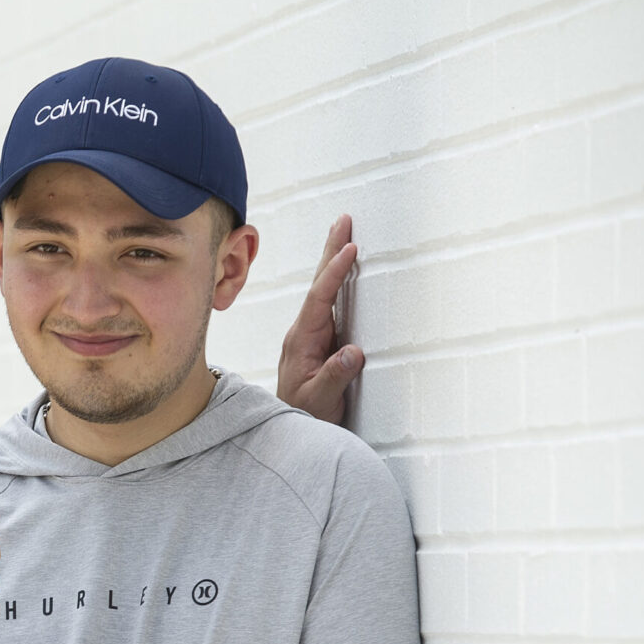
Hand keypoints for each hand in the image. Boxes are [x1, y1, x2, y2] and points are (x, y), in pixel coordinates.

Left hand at [277, 214, 362, 424]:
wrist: (290, 423)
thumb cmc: (305, 412)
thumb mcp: (320, 399)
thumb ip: (335, 376)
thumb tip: (353, 352)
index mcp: (302, 340)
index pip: (318, 299)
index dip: (333, 273)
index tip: (348, 250)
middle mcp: (305, 331)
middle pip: (318, 284)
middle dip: (331, 251)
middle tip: (343, 220)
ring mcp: (312, 332)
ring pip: (324, 289)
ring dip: (333, 260)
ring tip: (344, 232)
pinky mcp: (321, 337)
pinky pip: (330, 301)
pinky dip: (337, 279)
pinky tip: (344, 267)